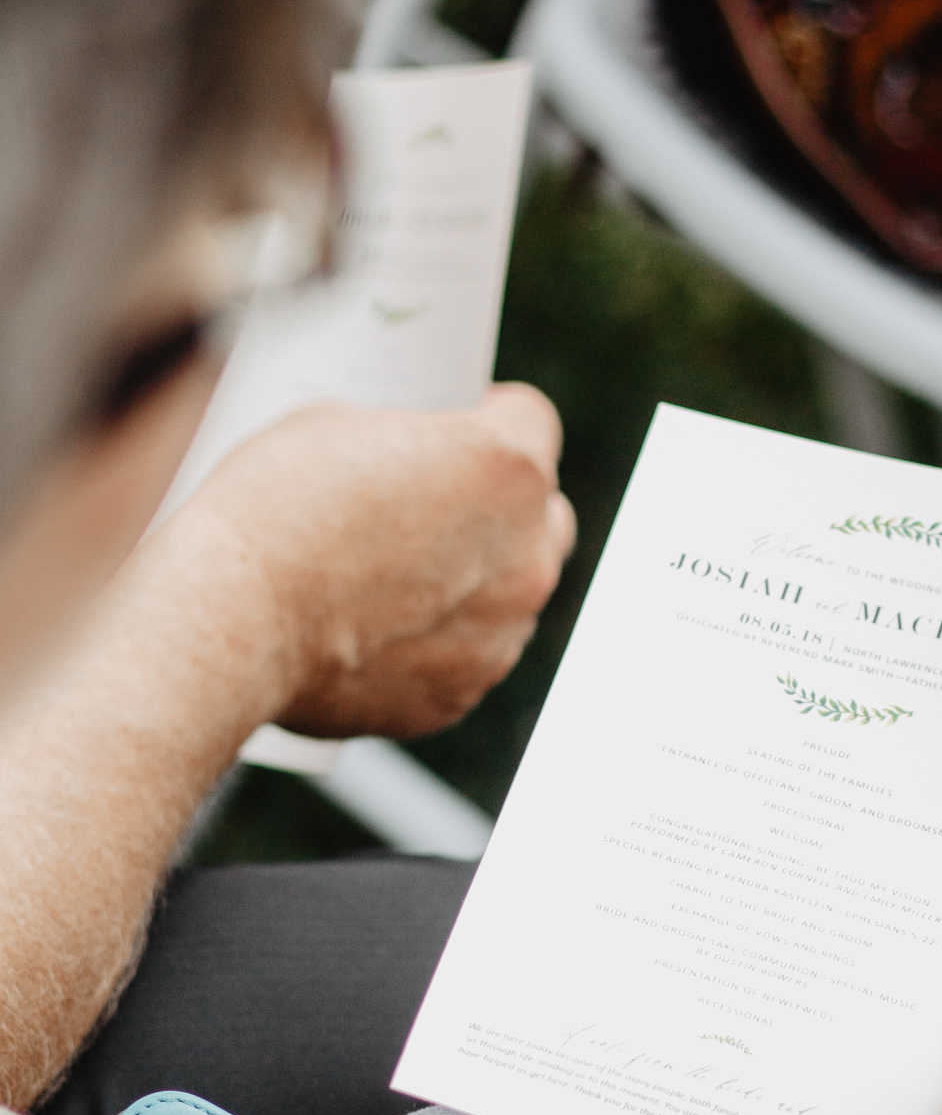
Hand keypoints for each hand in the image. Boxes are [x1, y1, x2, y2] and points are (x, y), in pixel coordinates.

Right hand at [185, 383, 575, 738]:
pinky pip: (462, 659)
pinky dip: (430, 646)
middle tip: (437, 504)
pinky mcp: (458, 697)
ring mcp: (498, 638)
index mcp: (508, 469)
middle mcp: (527, 558)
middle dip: (498, 510)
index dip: (489, 417)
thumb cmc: (273, 511)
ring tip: (389, 580)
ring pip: (506, 600)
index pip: (530, 421)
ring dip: (469, 585)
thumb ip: (406, 445)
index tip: (460, 424)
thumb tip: (413, 466)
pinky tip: (369, 633)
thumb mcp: (337, 427)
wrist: (227, 621)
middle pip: (541, 519)